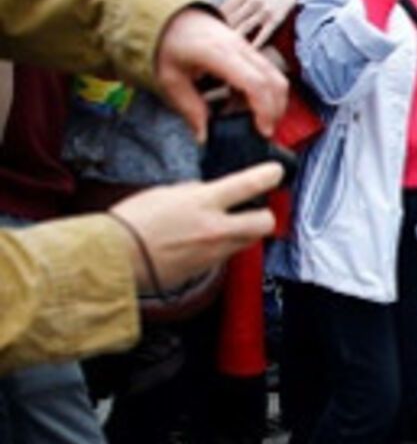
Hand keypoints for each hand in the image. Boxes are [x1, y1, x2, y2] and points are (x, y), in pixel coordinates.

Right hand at [111, 163, 281, 290]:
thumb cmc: (130, 223)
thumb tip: (206, 192)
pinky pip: (226, 256)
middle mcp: (215, 229)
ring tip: (226, 225)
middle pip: (264, 222)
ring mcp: (213, 252)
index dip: (268, 176)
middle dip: (265, 215)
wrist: (114, 258)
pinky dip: (222, 248)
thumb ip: (193, 193)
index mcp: (202, 202)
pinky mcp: (206, 270)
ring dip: (244, 232)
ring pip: (248, 242)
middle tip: (257, 209)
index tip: (275, 173)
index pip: (248, 184)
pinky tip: (202, 243)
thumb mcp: (163, 194)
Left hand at [154, 8, 287, 141]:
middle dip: (276, 111)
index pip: (256, 83)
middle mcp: (239, 48)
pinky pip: (268, 72)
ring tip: (253, 118)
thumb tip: (205, 136)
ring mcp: (247, 47)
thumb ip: (190, 109)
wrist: (170, 15)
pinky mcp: (249, 49)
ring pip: (277, 76)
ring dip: (274, 102)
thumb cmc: (167, 44)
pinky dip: (265, 91)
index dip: (264, 110)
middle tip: (262, 130)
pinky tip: (243, 102)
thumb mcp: (170, 79)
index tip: (262, 130)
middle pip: (275, 81)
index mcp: (218, 54)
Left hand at [219, 0, 296, 47]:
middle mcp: (253, 0)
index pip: (224, 9)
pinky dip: (256, 43)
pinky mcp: (275, 20)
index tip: (208, 32)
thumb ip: (232, 1)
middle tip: (214, 43)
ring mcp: (264, 11)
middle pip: (233, 19)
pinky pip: (264, 34)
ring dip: (235, 37)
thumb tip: (215, 15)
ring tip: (226, 48)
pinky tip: (248, 51)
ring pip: (245, 27)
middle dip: (223, 30)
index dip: (215, 21)